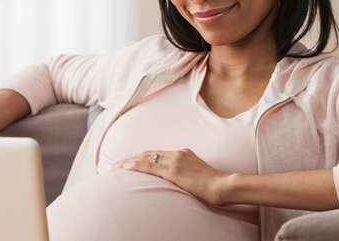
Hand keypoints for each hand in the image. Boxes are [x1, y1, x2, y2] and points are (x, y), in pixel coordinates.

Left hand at [112, 149, 231, 205]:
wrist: (224, 186)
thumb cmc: (214, 185)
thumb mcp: (197, 176)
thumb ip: (185, 174)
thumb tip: (176, 181)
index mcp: (183, 153)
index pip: (156, 153)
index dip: (141, 157)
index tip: (129, 162)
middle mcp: (177, 153)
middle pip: (148, 153)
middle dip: (130, 158)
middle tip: (116, 164)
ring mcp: (175, 161)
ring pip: (146, 158)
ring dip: (128, 162)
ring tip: (114, 167)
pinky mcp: (174, 171)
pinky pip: (150, 166)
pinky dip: (136, 165)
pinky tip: (125, 168)